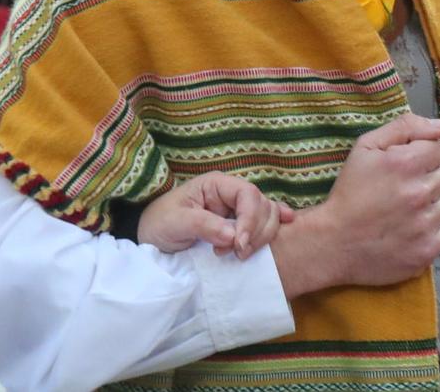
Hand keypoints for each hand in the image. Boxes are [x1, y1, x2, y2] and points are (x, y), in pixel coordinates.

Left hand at [138, 172, 295, 259]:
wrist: (152, 238)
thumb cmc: (160, 223)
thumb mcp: (176, 223)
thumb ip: (203, 226)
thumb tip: (233, 236)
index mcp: (217, 185)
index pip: (247, 195)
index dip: (250, 219)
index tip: (240, 245)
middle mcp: (231, 194)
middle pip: (263, 205)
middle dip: (256, 231)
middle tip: (237, 254)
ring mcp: (237, 210)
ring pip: (267, 215)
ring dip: (261, 236)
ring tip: (239, 253)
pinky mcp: (239, 225)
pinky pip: (264, 221)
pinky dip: (275, 223)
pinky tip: (288, 222)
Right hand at [271, 112, 439, 296]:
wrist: (334, 243)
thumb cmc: (350, 191)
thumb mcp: (366, 147)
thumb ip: (406, 127)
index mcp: (406, 163)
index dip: (423, 154)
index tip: (407, 165)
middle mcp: (420, 193)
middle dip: (425, 179)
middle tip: (401, 190)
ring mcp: (425, 225)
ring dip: (429, 206)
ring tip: (403, 212)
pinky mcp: (428, 250)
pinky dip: (429, 231)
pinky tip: (407, 231)